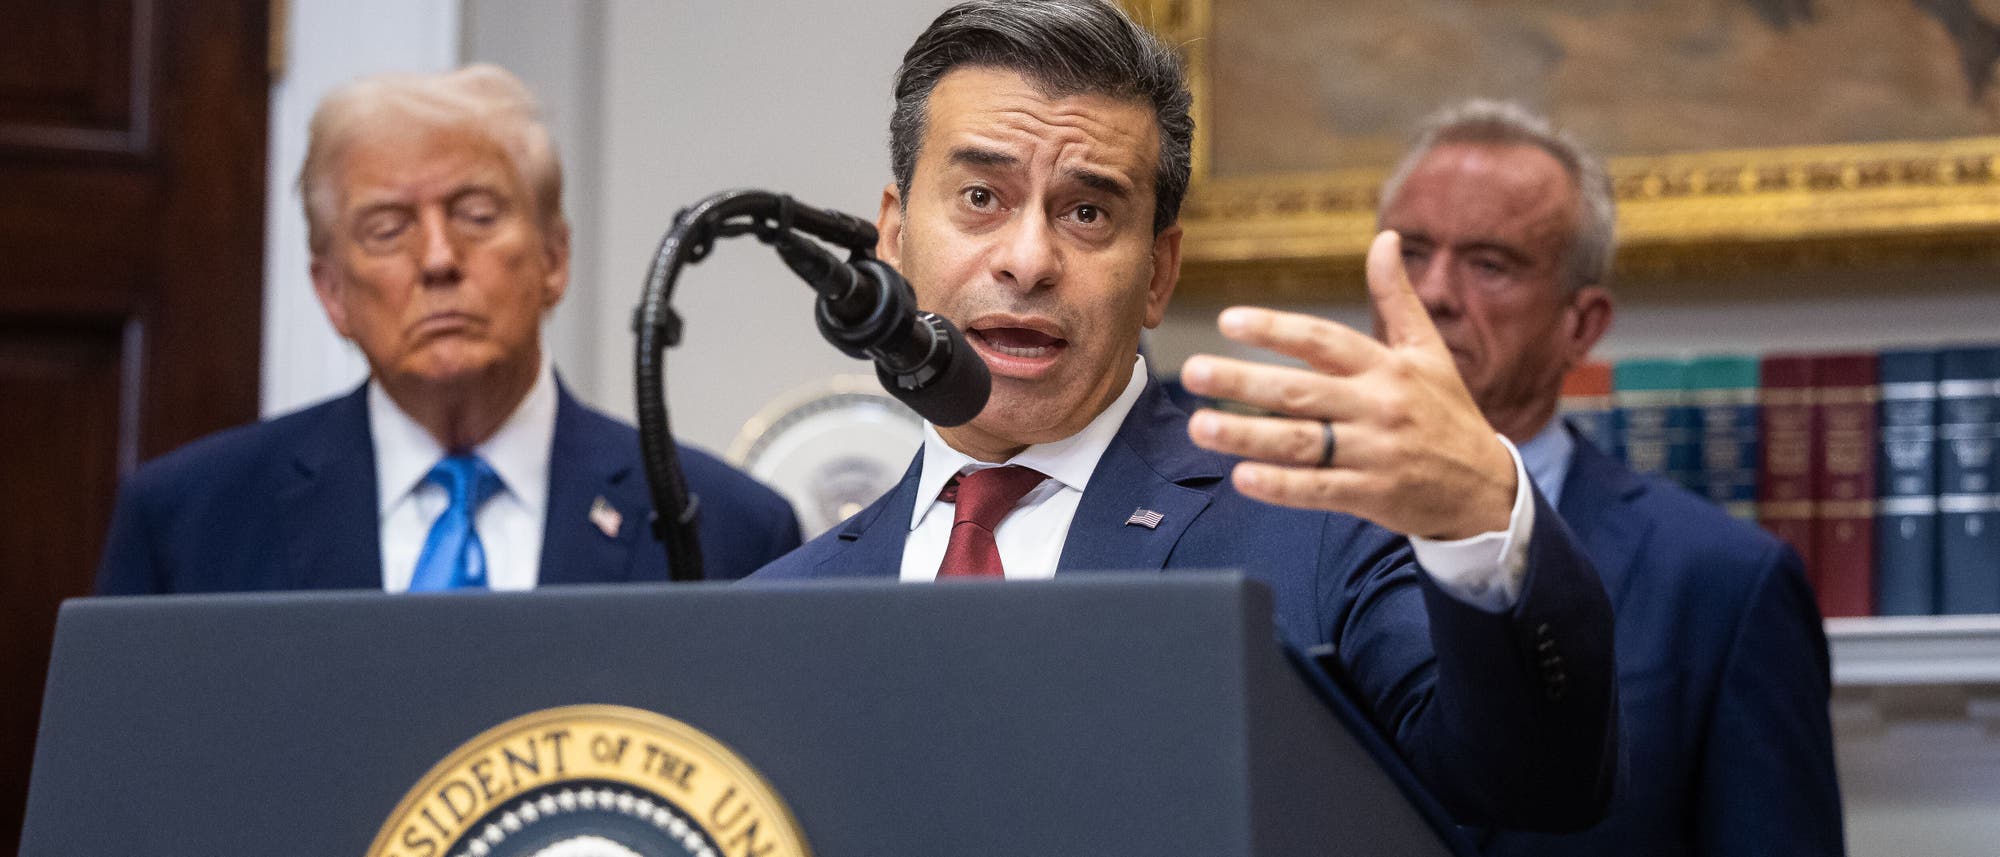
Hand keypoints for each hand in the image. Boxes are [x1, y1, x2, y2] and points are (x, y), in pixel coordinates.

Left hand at [1179, 230, 1516, 539]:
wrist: (1485, 487)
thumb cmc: (1445, 412)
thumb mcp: (1427, 351)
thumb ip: (1397, 297)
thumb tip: (1387, 238)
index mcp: (1386, 367)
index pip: (1324, 341)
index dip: (1276, 330)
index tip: (1229, 320)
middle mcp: (1378, 406)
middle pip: (1301, 391)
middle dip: (1243, 381)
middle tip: (1192, 372)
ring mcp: (1374, 453)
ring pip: (1301, 442)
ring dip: (1247, 435)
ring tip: (1200, 427)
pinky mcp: (1372, 495)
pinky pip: (1319, 490)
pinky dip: (1280, 486)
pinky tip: (1241, 476)